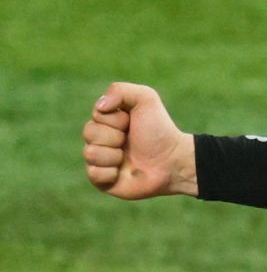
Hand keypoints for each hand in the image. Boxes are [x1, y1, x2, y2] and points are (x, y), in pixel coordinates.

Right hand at [83, 82, 197, 199]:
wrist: (172, 161)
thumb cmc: (159, 130)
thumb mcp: (146, 99)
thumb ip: (120, 91)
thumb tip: (99, 106)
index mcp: (109, 120)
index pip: (97, 114)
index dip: (116, 118)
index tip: (132, 122)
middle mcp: (102, 138)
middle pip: (89, 132)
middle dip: (115, 136)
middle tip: (131, 140)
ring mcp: (100, 159)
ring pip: (90, 153)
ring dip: (114, 155)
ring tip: (128, 157)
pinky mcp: (102, 180)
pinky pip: (93, 174)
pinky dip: (111, 173)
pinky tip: (123, 172)